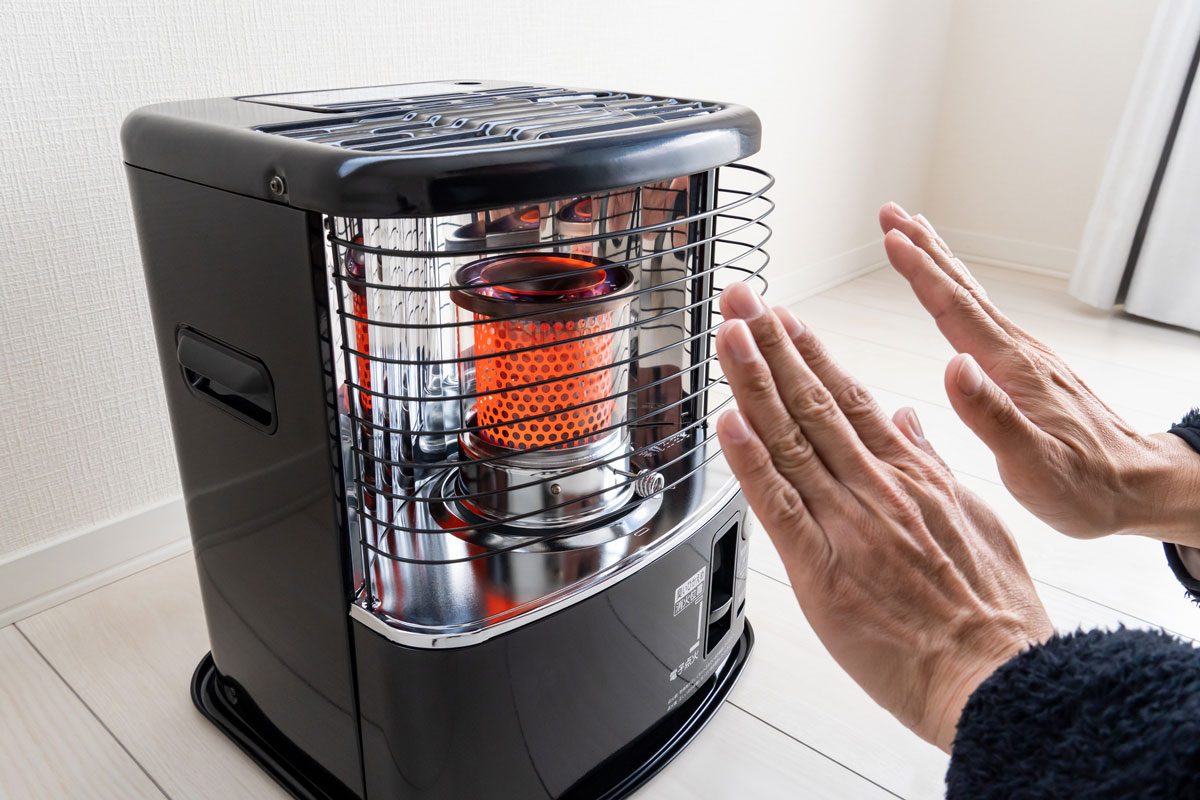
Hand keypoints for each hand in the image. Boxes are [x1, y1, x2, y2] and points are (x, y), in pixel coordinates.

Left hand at [715, 282, 1052, 751]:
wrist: (999, 678)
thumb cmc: (991, 613)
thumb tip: (909, 418)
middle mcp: (876, 486)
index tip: (782, 317)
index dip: (809, 352)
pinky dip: (750, 461)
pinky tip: (727, 421)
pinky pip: (778, 507)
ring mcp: (849, 523)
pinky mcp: (824, 570)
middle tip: (742, 296)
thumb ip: (935, 463)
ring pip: (790, 439)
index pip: (849, 396)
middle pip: (812, 402)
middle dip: (771, 344)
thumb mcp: (977, 518)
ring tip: (729, 331)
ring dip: (754, 381)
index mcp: (911, 474)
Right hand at [878, 202, 1199, 542]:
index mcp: (1012, 370)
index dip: (920, 273)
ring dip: (939, 264)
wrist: (1138, 488)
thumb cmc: (1086, 486)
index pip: (956, 310)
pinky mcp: (1028, 371)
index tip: (890, 237)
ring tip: (912, 236)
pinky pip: (983, 318)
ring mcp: (1025, 359)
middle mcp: (1019, 354)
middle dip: (923, 249)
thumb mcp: (1033, 465)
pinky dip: (958, 293)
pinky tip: (952, 297)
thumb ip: (990, 416)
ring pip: (973, 299)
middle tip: (890, 212)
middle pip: (963, 289)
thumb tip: (951, 365)